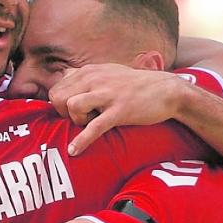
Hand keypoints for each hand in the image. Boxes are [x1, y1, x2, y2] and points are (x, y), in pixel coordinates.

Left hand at [50, 65, 183, 155]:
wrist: (167, 90)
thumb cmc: (135, 85)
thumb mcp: (107, 72)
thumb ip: (86, 77)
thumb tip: (65, 78)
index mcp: (89, 71)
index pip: (56, 88)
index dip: (59, 105)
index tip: (72, 112)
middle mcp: (94, 79)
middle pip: (58, 97)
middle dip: (63, 113)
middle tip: (80, 119)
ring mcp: (107, 94)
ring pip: (72, 106)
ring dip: (76, 120)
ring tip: (90, 123)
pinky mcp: (119, 111)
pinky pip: (94, 127)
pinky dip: (81, 141)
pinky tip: (73, 151)